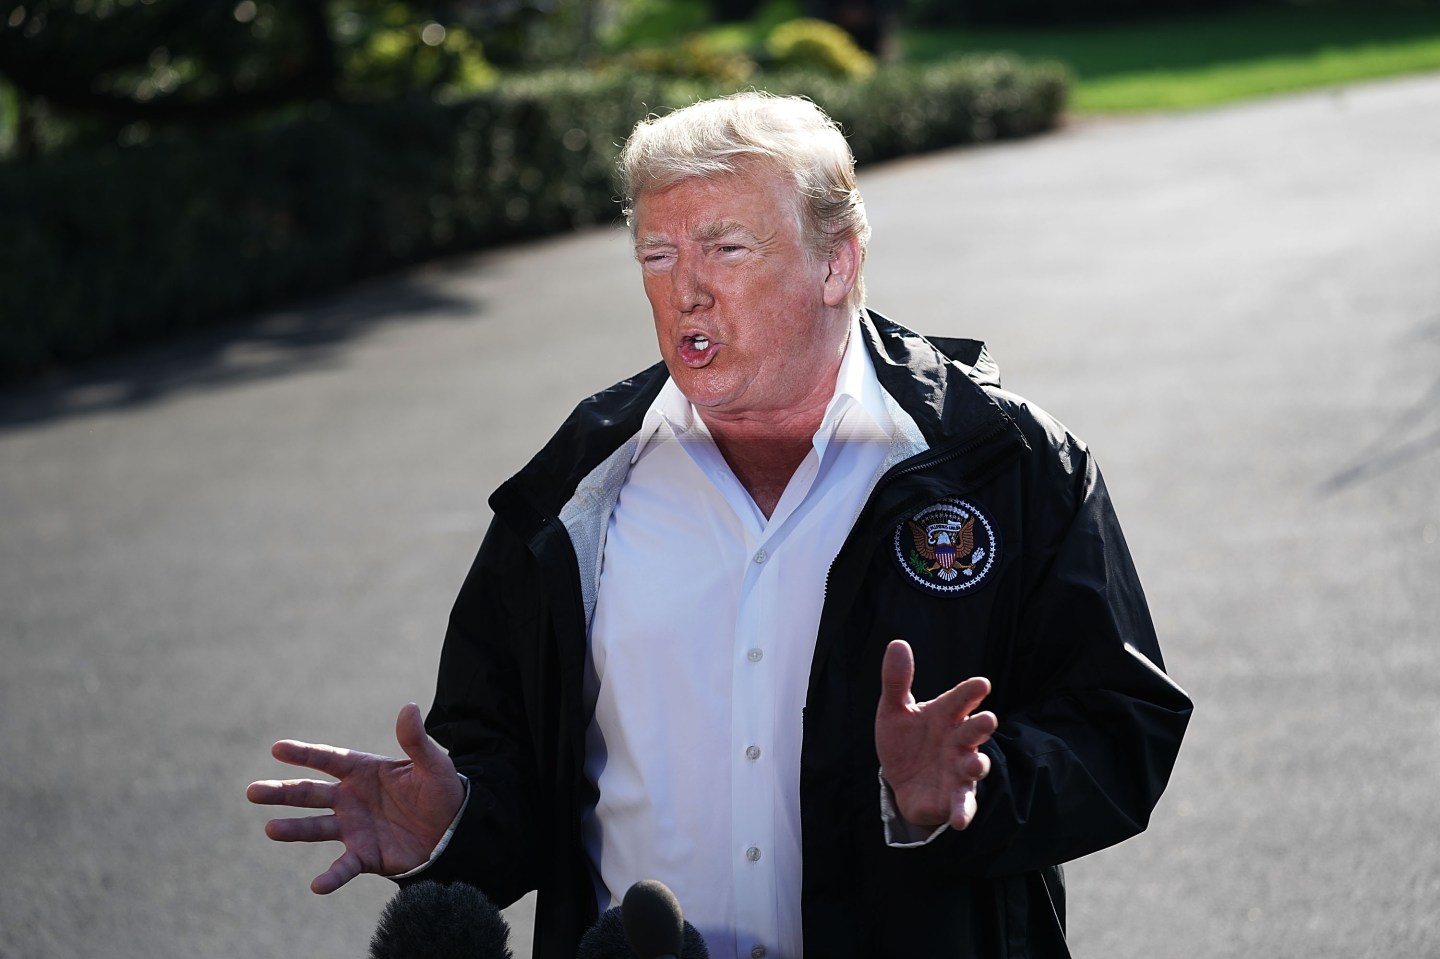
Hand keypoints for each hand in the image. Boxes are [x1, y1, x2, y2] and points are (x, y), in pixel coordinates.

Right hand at [246, 703, 465, 893]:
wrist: (453, 830)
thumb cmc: (441, 791)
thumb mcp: (432, 765)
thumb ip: (416, 741)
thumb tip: (409, 707)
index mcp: (364, 771)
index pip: (328, 759)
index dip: (304, 754)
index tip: (277, 748)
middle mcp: (351, 798)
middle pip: (310, 793)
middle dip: (282, 792)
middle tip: (252, 791)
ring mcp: (354, 827)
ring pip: (316, 828)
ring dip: (294, 830)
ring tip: (271, 829)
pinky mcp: (365, 855)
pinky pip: (344, 867)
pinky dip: (331, 877)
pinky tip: (317, 886)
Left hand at [875, 639, 997, 829]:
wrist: (901, 781)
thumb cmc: (905, 740)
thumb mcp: (894, 710)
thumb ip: (896, 680)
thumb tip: (897, 643)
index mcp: (945, 715)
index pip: (960, 699)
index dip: (971, 691)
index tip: (981, 683)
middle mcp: (958, 740)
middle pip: (974, 731)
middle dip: (981, 725)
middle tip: (987, 719)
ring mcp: (959, 769)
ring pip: (975, 765)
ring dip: (976, 764)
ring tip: (975, 764)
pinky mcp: (954, 796)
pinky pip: (962, 804)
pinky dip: (964, 812)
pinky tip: (961, 821)